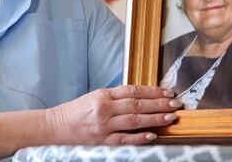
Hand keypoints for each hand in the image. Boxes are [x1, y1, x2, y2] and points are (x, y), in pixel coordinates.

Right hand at [45, 85, 180, 145]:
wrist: (56, 126)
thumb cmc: (76, 111)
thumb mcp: (95, 97)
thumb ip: (116, 97)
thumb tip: (141, 97)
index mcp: (103, 95)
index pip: (133, 91)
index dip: (152, 91)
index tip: (167, 92)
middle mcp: (105, 109)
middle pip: (137, 105)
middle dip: (159, 104)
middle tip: (176, 103)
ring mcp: (104, 126)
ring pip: (134, 120)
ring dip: (155, 119)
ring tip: (171, 117)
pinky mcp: (103, 141)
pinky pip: (124, 139)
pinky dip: (139, 137)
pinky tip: (153, 135)